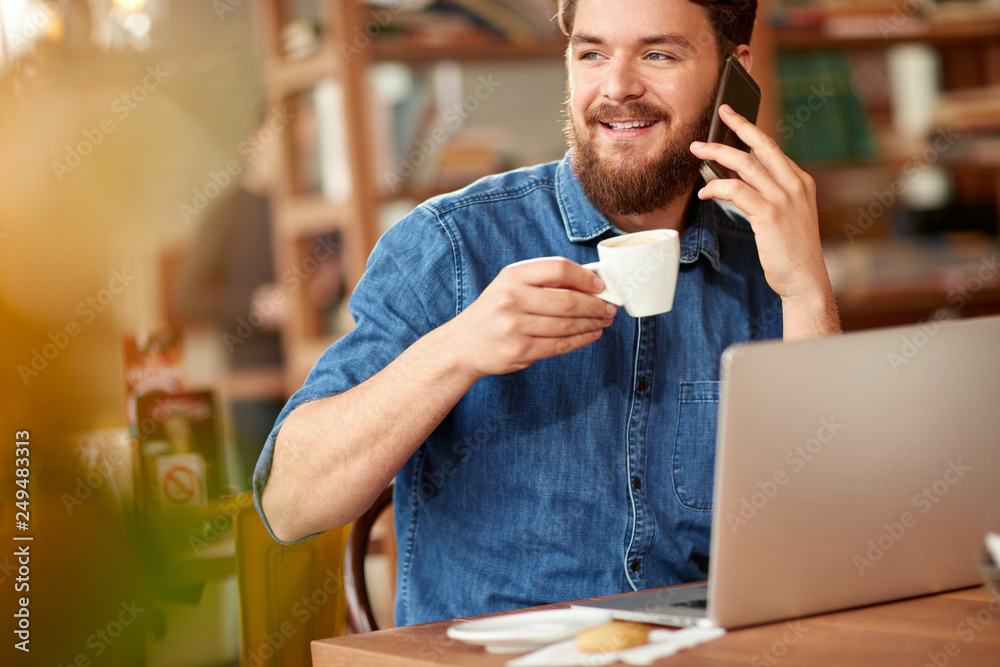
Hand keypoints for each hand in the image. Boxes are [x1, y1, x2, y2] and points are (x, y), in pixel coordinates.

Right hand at [444, 257, 616, 377]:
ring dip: (592, 323)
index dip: (585, 277)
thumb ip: (544, 281)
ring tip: (604, 321)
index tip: (600, 285)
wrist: (463, 344)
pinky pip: (560, 345)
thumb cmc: (495, 311)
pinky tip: (591, 334)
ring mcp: (515, 327)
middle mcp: (512, 299)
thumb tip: (590, 282)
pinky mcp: (520, 351)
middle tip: (610, 307)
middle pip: (568, 300)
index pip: (559, 269)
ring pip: (567, 325)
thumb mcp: (510, 286)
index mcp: (512, 276)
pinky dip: (581, 340)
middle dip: (596, 305)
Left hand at [689, 105, 839, 336]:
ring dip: (717, 154)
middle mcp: (795, 184)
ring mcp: (784, 197)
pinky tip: (705, 192)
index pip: (772, 148)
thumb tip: (735, 179)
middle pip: (761, 145)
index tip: (734, 117)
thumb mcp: (786, 215)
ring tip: (698, 151)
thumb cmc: (791, 250)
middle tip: (719, 114)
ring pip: (745, 163)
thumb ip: (767, 194)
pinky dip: (716, 187)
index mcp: (800, 181)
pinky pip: (736, 190)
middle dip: (738, 125)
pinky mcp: (769, 213)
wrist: (804, 278)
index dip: (751, 131)